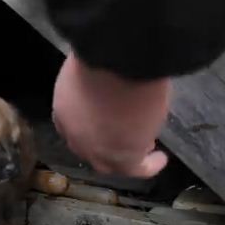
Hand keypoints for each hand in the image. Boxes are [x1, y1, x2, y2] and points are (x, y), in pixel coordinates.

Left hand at [52, 52, 170, 177]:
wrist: (116, 65)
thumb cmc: (101, 57)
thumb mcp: (87, 67)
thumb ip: (90, 78)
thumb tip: (103, 75)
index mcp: (64, 111)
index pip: (74, 126)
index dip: (90, 127)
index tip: (104, 121)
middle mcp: (75, 136)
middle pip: (91, 148)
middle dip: (107, 144)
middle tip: (126, 136)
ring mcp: (97, 150)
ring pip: (112, 162)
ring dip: (129, 156)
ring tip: (147, 147)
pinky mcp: (123, 157)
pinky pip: (137, 168)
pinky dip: (149, 165)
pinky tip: (160, 159)